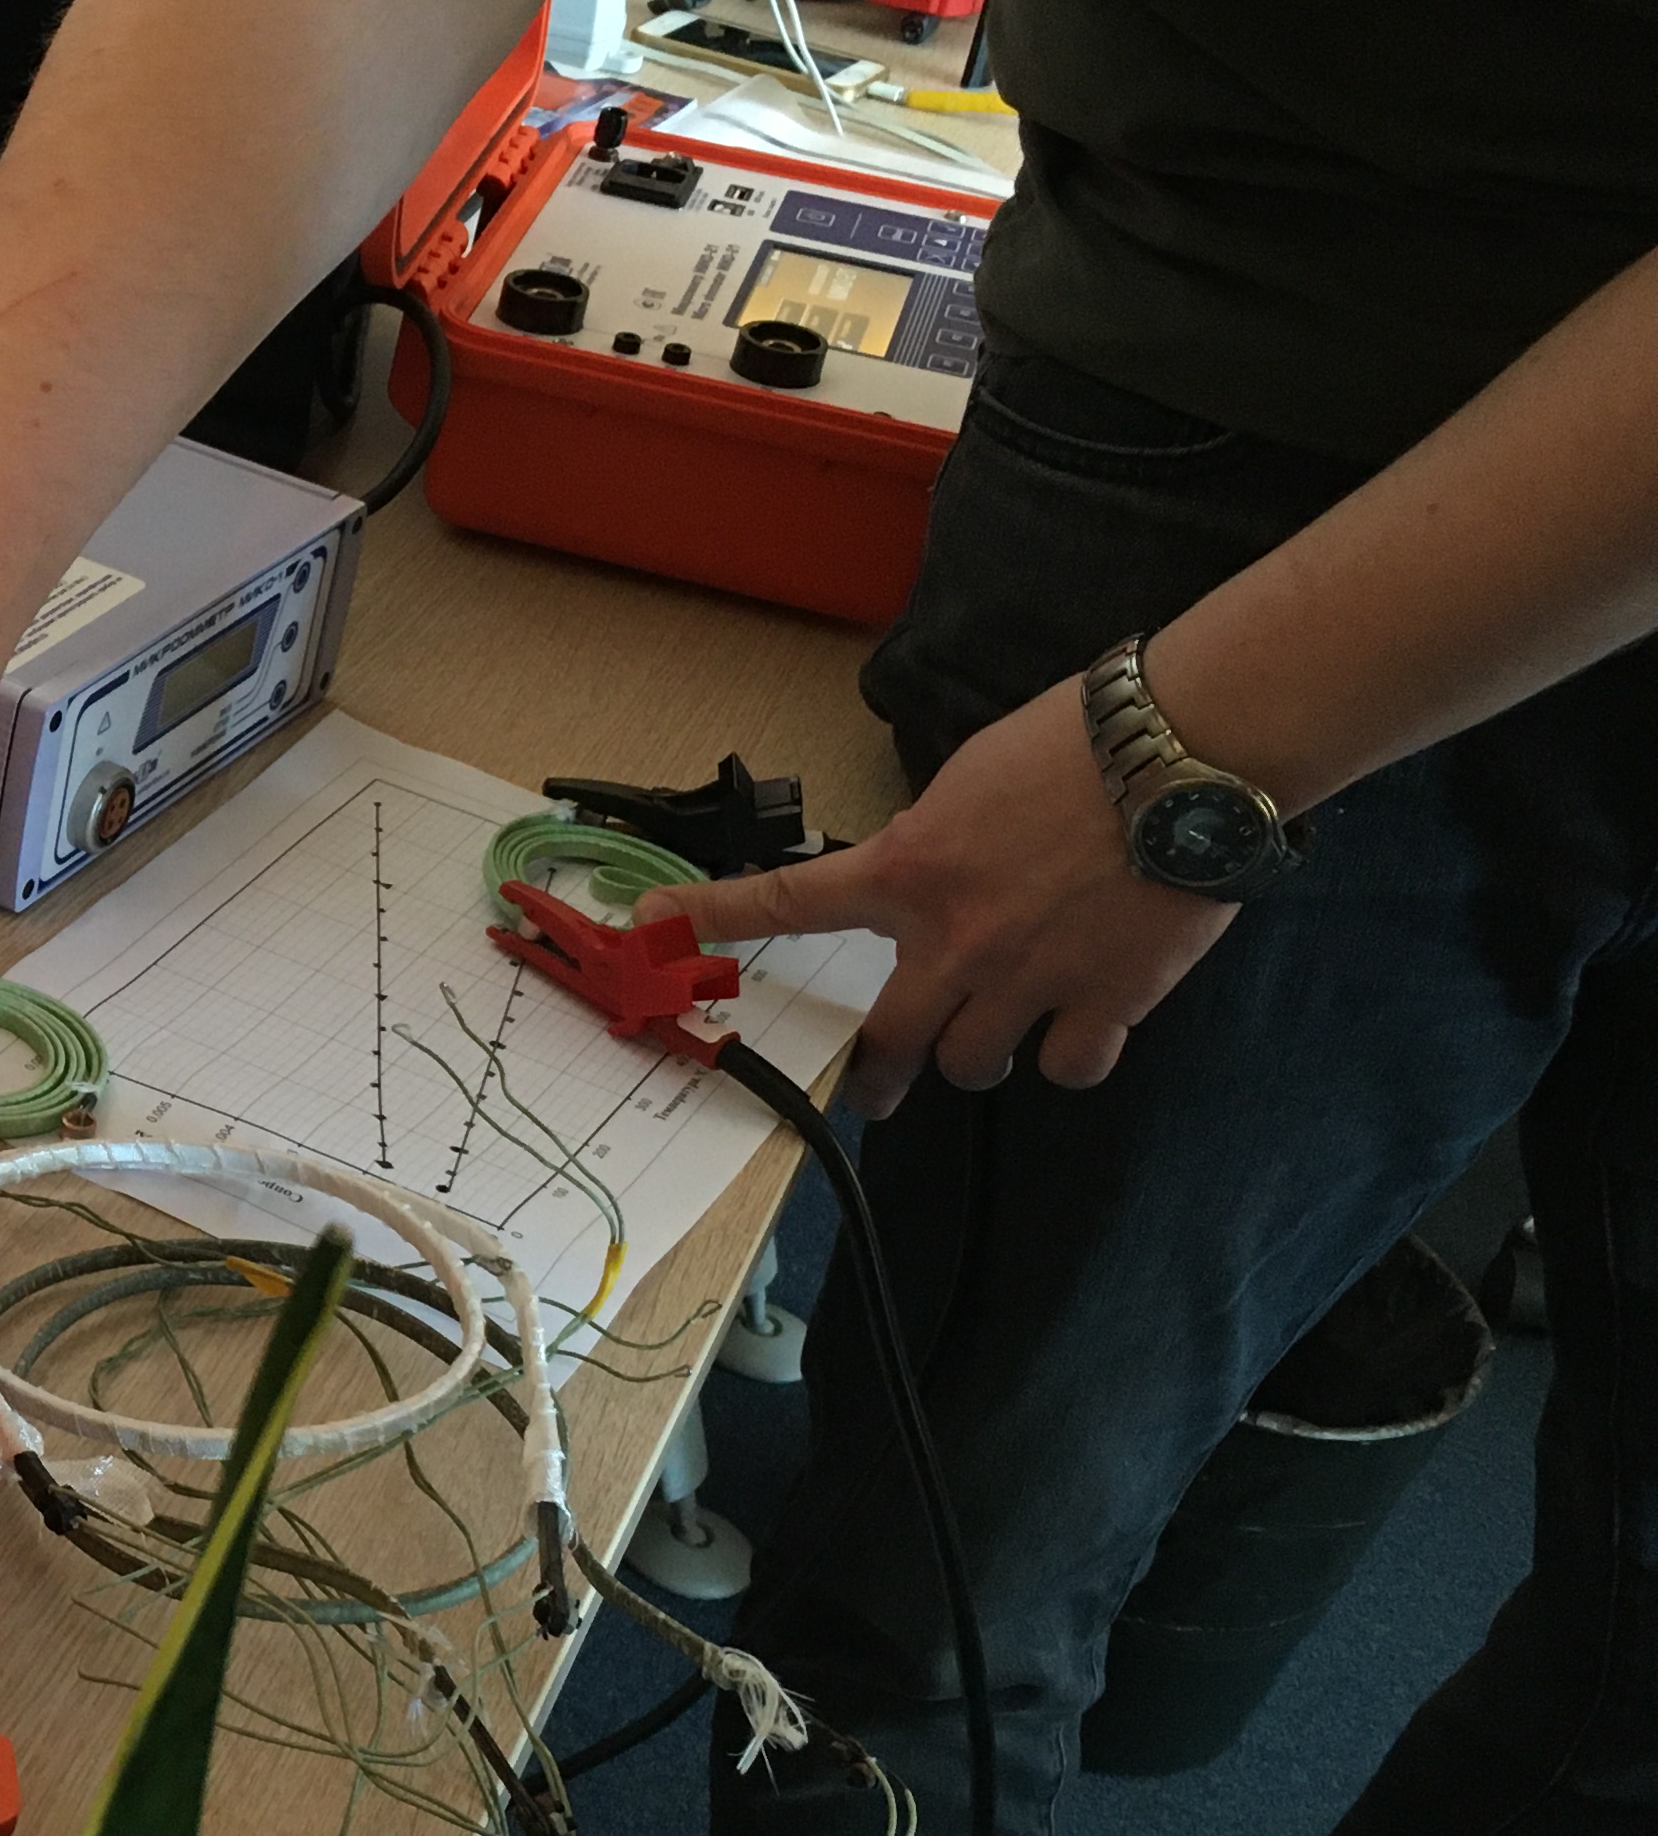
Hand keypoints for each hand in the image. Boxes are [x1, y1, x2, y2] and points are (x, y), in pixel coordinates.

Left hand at [636, 676, 1233, 1117]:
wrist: (1185, 752)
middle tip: (875, 1093)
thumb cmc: (1082, 742)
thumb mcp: (970, 782)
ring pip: (974, 1063)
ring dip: (981, 1053)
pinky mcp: (1109, 1000)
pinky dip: (1070, 1055)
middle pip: (892, 1042)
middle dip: (878, 1077)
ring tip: (1006, 1029)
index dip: (714, 918)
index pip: (790, 902)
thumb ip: (931, 846)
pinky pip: (1067, 1066)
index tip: (650, 927)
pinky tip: (1083, 1028)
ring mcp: (1031, 978)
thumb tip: (926, 879)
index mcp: (910, 870)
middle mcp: (957, 939)